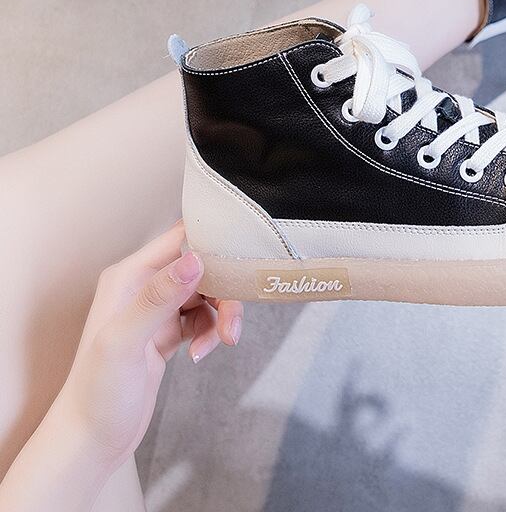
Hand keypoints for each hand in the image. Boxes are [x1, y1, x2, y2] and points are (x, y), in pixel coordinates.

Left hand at [58, 222, 242, 468]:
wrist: (90, 443)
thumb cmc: (96, 395)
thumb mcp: (125, 342)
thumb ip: (159, 297)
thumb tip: (196, 259)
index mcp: (128, 276)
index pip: (180, 238)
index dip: (213, 243)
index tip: (240, 259)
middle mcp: (142, 286)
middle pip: (202, 267)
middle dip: (224, 291)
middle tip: (232, 322)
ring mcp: (155, 310)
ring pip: (206, 293)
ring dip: (221, 314)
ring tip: (224, 340)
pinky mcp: (166, 332)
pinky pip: (202, 317)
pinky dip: (210, 331)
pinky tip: (200, 353)